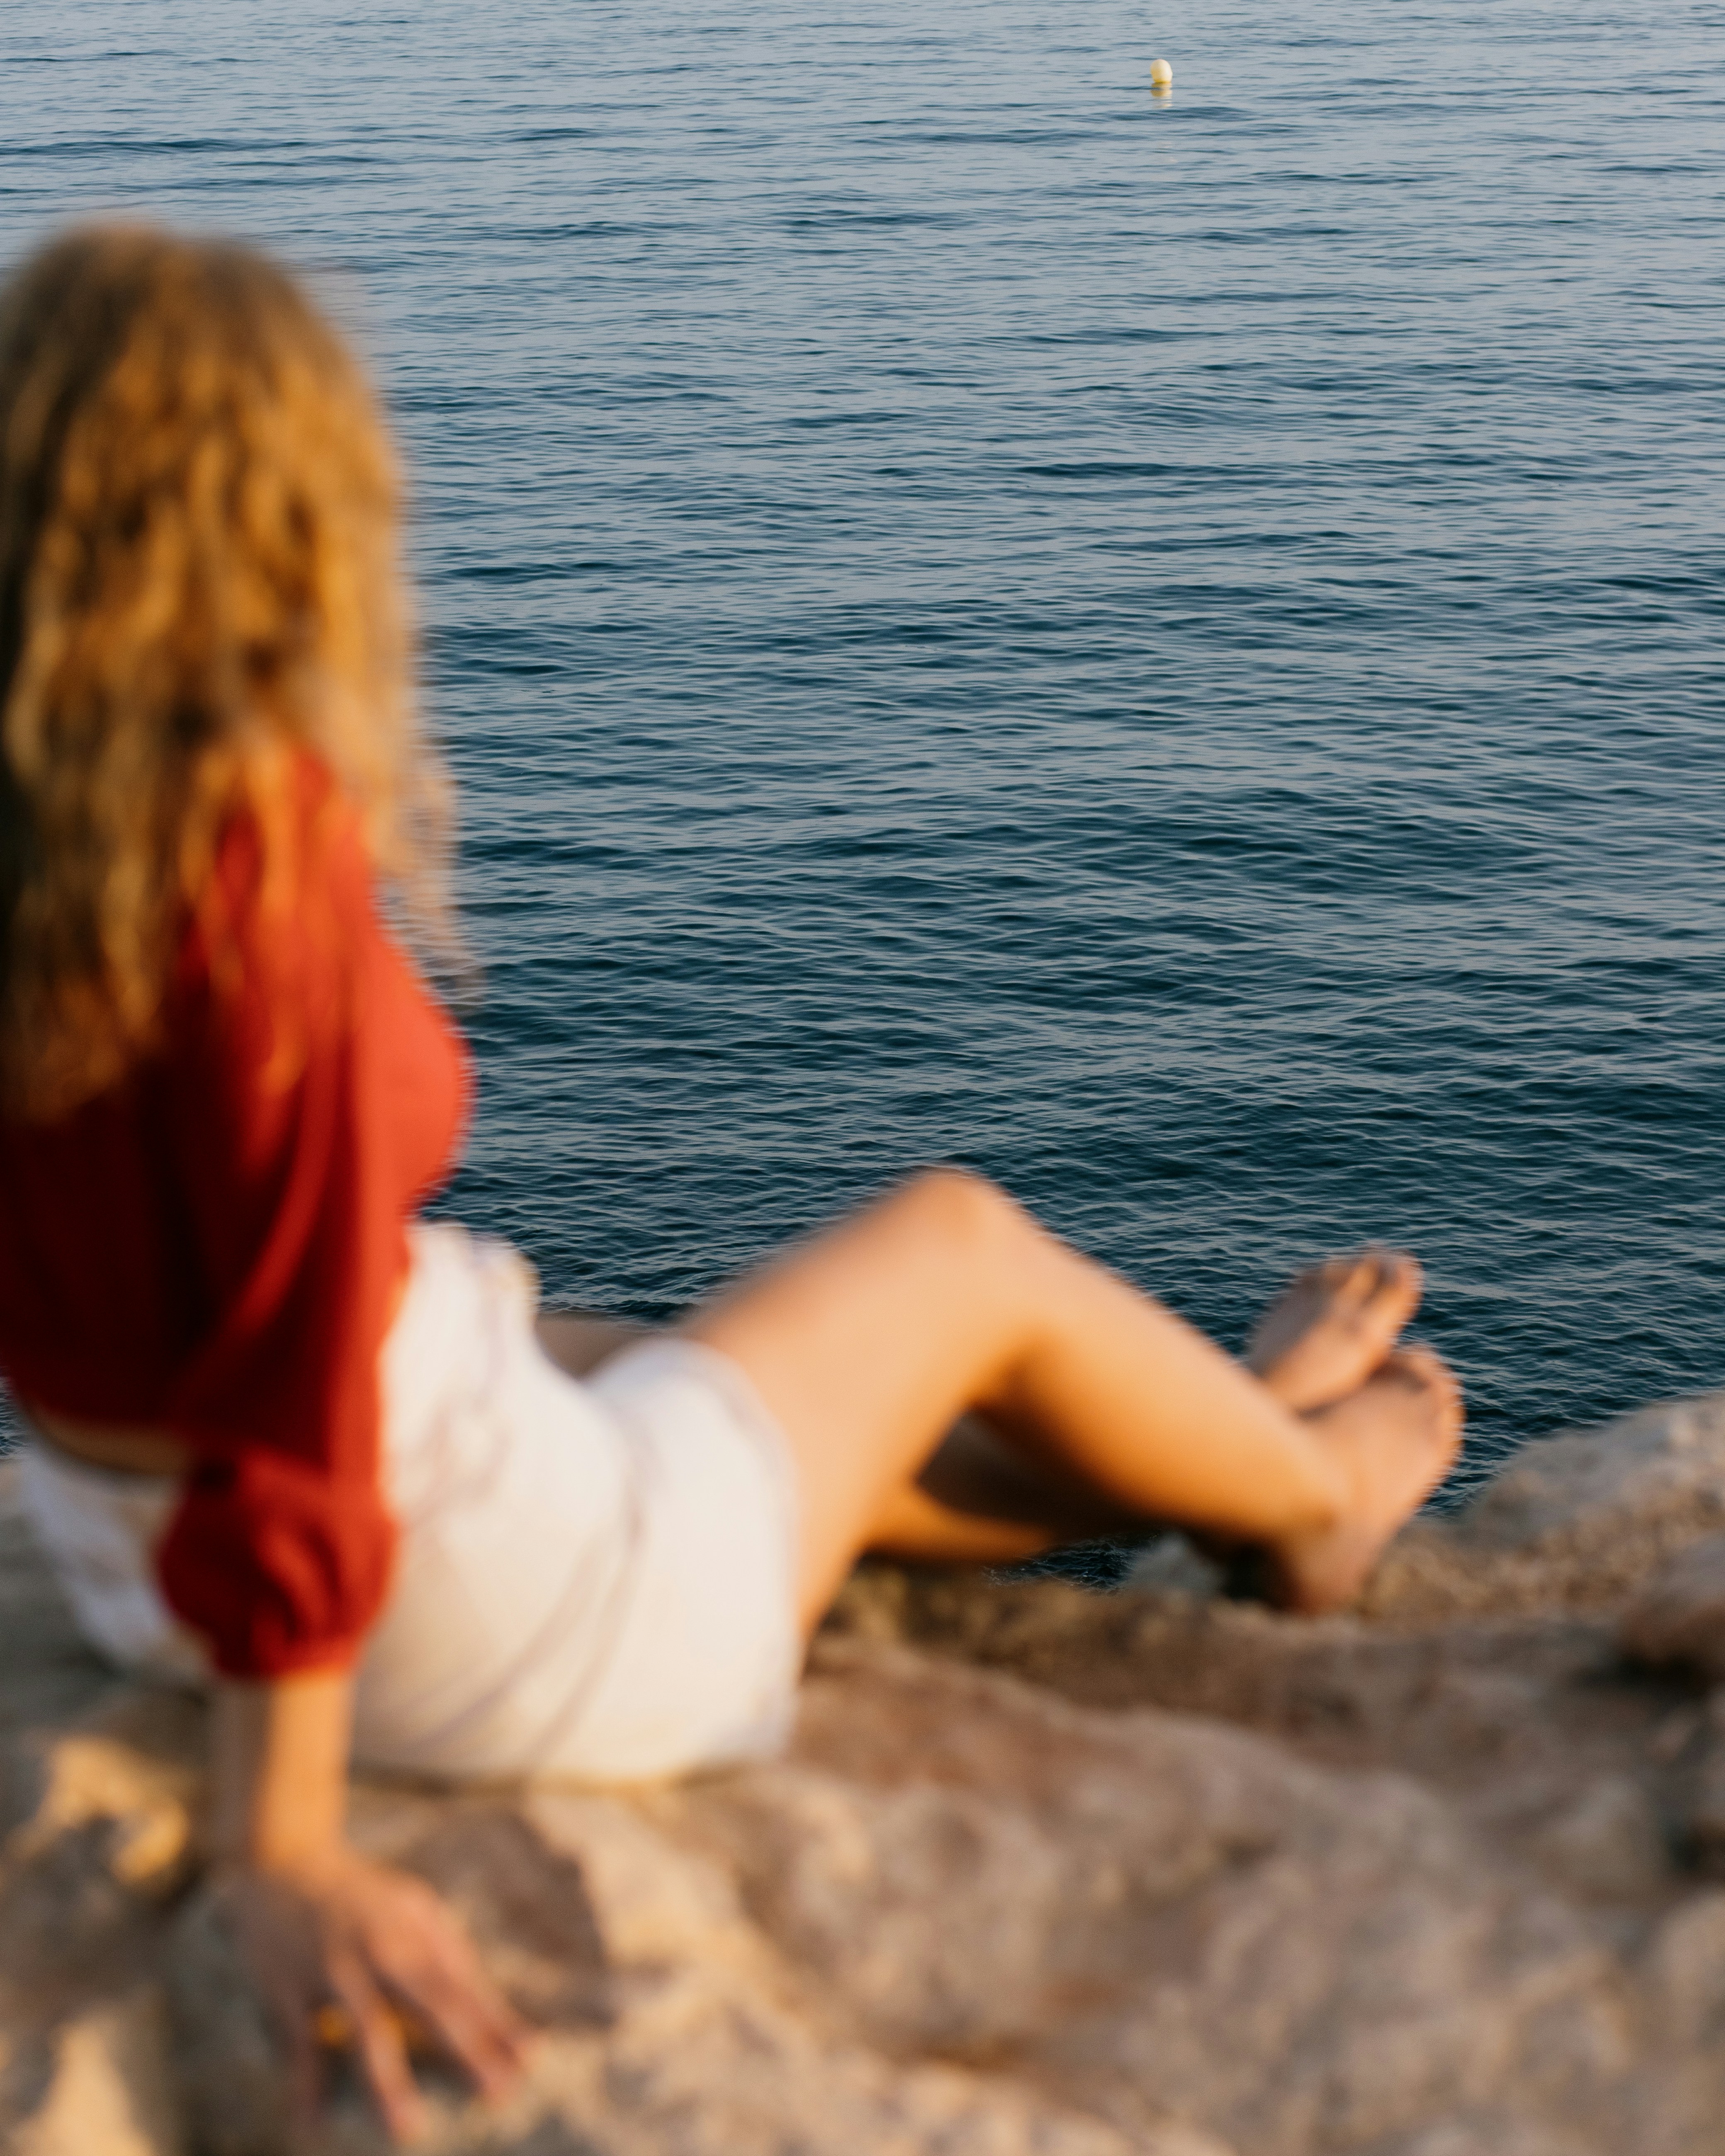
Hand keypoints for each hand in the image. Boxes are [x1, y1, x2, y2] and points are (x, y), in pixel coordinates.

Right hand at [212, 1842, 530, 2144]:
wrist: (286, 1862)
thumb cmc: (362, 1896)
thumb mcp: (414, 1908)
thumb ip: (448, 1956)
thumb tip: (488, 2010)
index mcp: (415, 1932)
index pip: (463, 1987)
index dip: (496, 2024)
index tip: (528, 2060)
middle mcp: (381, 1950)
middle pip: (430, 2005)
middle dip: (464, 2050)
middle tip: (496, 2093)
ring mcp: (334, 1970)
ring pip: (366, 2031)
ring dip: (388, 2082)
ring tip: (407, 2129)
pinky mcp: (288, 1988)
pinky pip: (300, 2044)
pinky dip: (306, 2085)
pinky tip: (314, 2123)